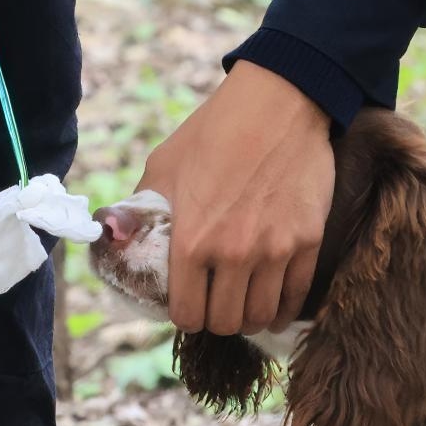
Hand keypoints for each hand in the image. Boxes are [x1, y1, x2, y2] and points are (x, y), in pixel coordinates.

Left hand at [137, 60, 334, 335]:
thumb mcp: (162, 167)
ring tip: (243, 305)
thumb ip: (141, 211)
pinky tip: (274, 303)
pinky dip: (283, 309)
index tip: (187, 305)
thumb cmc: (213, 131)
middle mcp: (233, 253)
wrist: (277, 103)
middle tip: (215, 304)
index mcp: (190, 241)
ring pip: (262, 316)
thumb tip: (116, 237)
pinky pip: (296, 297)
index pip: (187, 315)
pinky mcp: (308, 241)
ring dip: (249, 318)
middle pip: (225, 322)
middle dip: (216, 319)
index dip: (184, 316)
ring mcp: (275, 250)